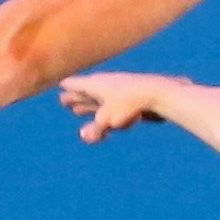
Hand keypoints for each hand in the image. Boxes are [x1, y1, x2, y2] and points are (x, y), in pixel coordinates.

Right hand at [59, 73, 176, 142]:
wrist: (159, 93)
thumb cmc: (131, 105)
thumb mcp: (109, 119)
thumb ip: (96, 129)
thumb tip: (84, 136)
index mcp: (95, 84)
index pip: (75, 84)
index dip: (67, 88)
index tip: (60, 86)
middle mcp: (105, 84)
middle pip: (85, 92)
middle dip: (75, 98)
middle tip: (64, 100)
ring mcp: (118, 89)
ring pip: (98, 99)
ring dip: (88, 105)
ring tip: (80, 111)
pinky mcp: (131, 98)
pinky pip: (112, 105)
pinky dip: (104, 110)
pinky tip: (107, 119)